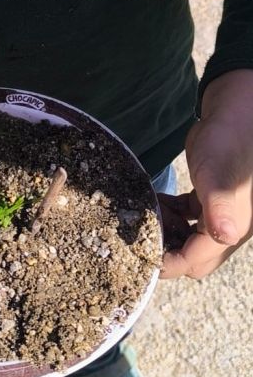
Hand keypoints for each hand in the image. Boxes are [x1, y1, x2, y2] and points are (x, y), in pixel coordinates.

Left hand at [161, 69, 252, 279]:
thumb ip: (220, 207)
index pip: (195, 261)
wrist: (236, 113)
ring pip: (189, 239)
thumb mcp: (219, 176)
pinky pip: (187, 218)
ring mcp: (218, 212)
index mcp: (233, 228)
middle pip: (194, 258)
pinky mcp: (208, 198)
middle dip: (166, 253)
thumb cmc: (228, 143)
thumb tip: (226, 235)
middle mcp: (228, 225)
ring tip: (147, 217)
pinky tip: (156, 203)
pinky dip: (171, 216)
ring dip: (167, 234)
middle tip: (139, 238)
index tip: (141, 258)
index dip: (169, 264)